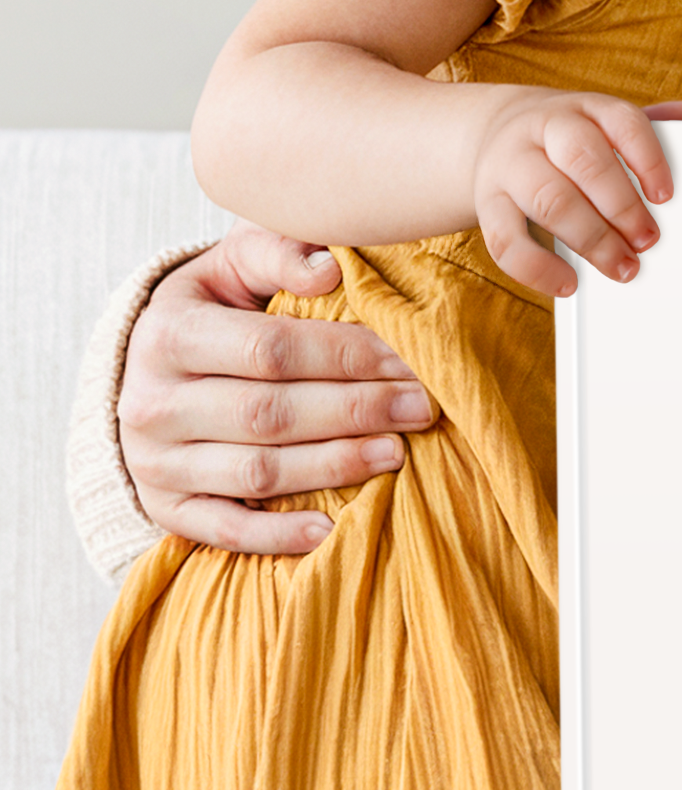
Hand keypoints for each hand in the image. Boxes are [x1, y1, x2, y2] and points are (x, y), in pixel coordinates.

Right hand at [119, 222, 438, 554]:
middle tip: (422, 408)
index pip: (271, 349)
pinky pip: (223, 531)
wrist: (151, 368)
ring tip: (396, 453)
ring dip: (333, 465)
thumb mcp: (233, 267)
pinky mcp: (165, 507)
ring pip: (255, 472)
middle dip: (356, 410)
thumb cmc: (217, 310)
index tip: (412, 358)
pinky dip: (276, 536)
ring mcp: (154, 461)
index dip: (348, 356)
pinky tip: (330, 529)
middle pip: (269, 414)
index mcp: (169, 333)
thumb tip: (331, 269)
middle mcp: (151, 402)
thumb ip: (277, 254)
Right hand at [471, 96, 681, 298]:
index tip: (666, 196)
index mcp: (584, 108)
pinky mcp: (489, 205)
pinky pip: (505, 240)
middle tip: (649, 240)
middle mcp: (544, 130)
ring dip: (591, 239)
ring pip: (549, 199)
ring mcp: (511, 166)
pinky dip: (538, 268)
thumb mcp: (604, 123)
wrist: (494, 136)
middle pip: (582, 160)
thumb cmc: (567, 139)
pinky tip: (568, 284)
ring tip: (622, 266)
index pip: (619, 121)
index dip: (646, 158)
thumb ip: (653, 123)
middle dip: (621, 205)